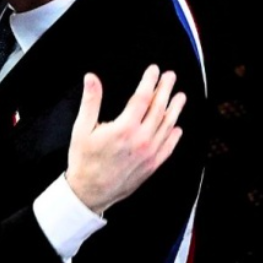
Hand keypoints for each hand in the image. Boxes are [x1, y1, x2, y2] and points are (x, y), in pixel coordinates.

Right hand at [66, 65, 185, 214]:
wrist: (90, 192)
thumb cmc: (84, 160)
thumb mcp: (81, 128)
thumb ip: (90, 101)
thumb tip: (91, 78)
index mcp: (124, 128)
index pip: (142, 98)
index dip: (149, 82)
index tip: (153, 70)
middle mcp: (141, 140)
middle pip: (158, 109)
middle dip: (165, 90)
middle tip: (170, 77)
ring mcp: (149, 154)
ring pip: (167, 126)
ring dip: (175, 109)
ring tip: (180, 96)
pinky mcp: (152, 166)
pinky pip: (168, 147)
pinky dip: (174, 135)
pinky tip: (177, 127)